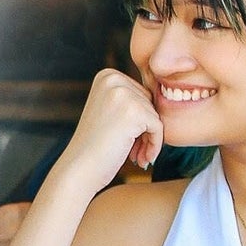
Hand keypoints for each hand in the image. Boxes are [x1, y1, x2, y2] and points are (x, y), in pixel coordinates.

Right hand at [61, 67, 163, 188]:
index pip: (142, 93)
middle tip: (134, 151)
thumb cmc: (95, 147)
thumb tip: (167, 94)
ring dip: (150, 139)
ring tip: (137, 156)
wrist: (78, 170)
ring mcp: (122, 94)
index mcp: (106, 76)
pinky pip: (159, 127)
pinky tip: (142, 159)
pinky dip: (155, 145)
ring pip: (156, 114)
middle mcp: (113, 79)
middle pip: (151, 102)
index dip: (140, 120)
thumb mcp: (110, 112)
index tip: (130, 140)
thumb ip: (131, 100)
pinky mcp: (134, 111)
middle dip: (146, 129)